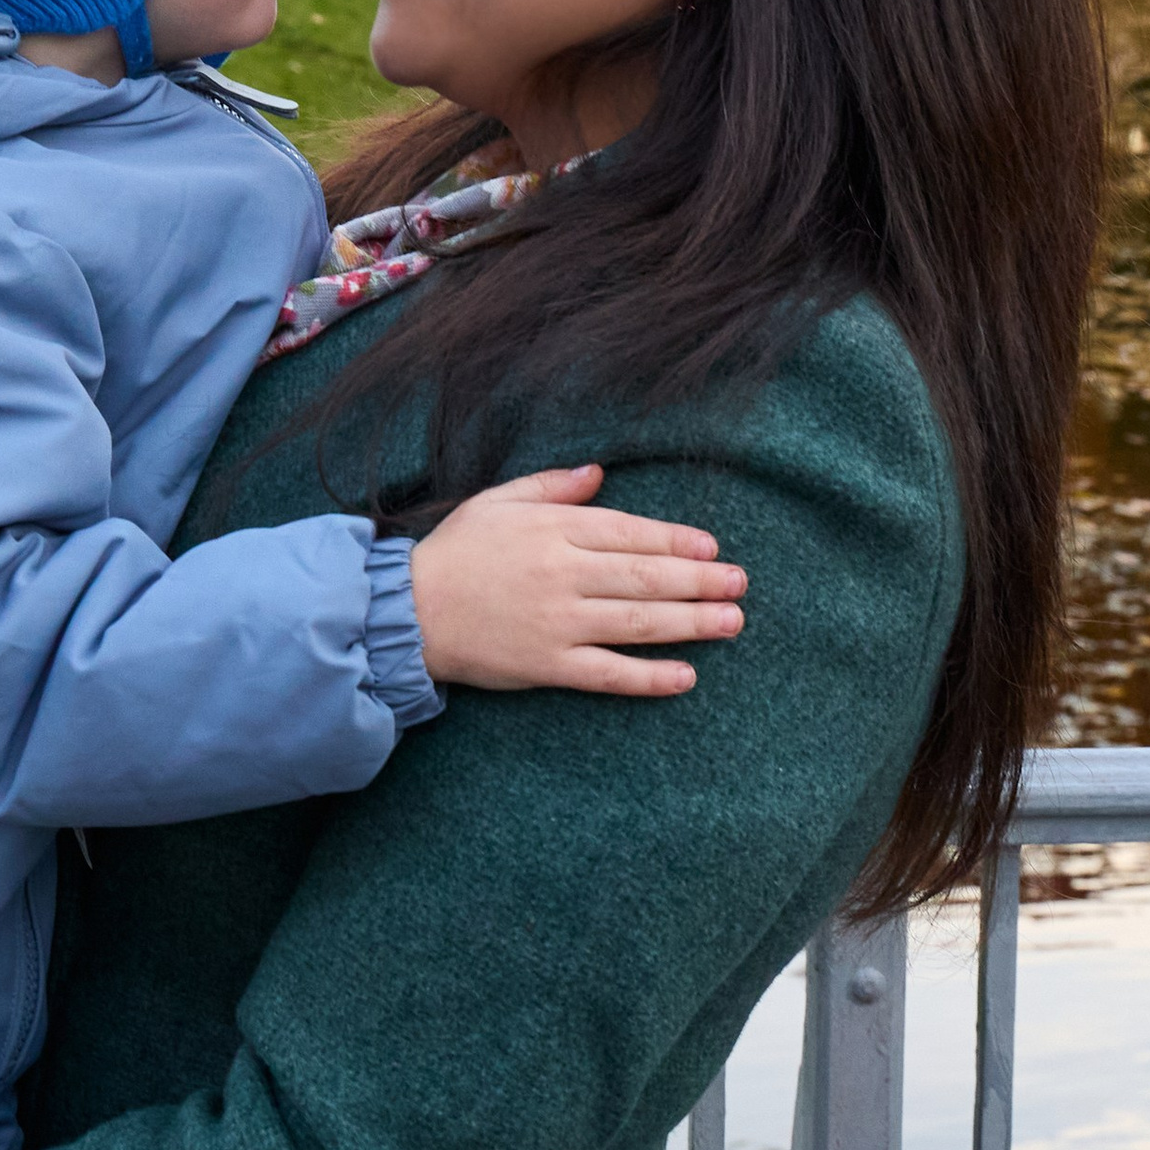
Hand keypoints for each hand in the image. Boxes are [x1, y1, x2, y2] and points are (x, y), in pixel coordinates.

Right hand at [409, 465, 746, 696]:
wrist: (409, 610)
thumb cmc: (455, 551)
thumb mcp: (497, 502)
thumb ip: (551, 487)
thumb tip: (599, 473)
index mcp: (554, 530)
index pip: (630, 533)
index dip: (676, 541)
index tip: (711, 548)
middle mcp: (563, 574)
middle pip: (646, 577)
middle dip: (700, 580)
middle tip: (740, 584)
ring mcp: (558, 622)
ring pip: (639, 623)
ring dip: (692, 623)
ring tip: (731, 622)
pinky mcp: (547, 665)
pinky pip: (609, 673)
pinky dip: (649, 676)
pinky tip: (686, 675)